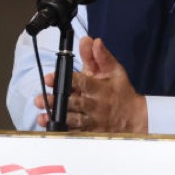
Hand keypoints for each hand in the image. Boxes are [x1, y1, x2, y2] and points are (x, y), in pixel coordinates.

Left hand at [34, 36, 148, 132]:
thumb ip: (101, 56)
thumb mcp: (115, 71)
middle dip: (57, 101)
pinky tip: (52, 128)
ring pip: (74, 120)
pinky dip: (64, 132)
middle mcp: (96, 105)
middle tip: (41, 99)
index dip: (67, 80)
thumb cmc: (121, 91)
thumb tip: (91, 41)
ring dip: (57, 117)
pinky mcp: (91, 131)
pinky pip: (76, 133)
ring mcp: (94, 120)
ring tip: (42, 116)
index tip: (50, 78)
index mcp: (101, 88)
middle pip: (75, 103)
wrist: (134, 117)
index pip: (83, 83)